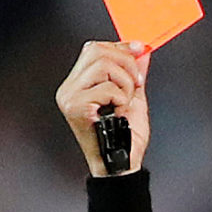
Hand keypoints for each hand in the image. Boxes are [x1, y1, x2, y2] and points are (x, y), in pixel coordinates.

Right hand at [56, 41, 151, 174]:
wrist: (122, 164)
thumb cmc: (124, 138)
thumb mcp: (133, 97)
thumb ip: (134, 73)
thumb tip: (141, 52)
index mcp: (79, 85)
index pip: (94, 49)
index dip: (120, 47)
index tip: (139, 50)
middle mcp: (70, 89)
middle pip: (98, 51)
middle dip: (125, 64)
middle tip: (134, 85)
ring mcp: (70, 98)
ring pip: (103, 65)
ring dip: (124, 83)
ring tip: (124, 101)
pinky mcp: (76, 108)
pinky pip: (106, 87)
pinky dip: (121, 98)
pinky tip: (118, 111)